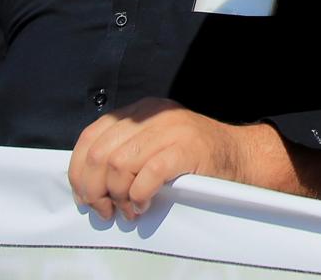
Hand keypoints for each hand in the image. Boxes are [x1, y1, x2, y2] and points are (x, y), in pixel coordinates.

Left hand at [70, 98, 297, 219]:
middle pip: (100, 153)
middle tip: (106, 210)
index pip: (90, 136)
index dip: (79, 171)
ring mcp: (171, 128)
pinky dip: (138, 195)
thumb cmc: (193, 158)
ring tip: (129, 210)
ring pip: (119, 164)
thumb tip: (85, 183)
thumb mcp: (154, 143)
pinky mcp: (187, 148)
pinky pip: (148, 174)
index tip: (86, 197)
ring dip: (118, 196)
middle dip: (94, 189)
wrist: (241, 156)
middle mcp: (152, 114)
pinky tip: (144, 205)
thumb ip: (124, 150)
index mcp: (140, 111)